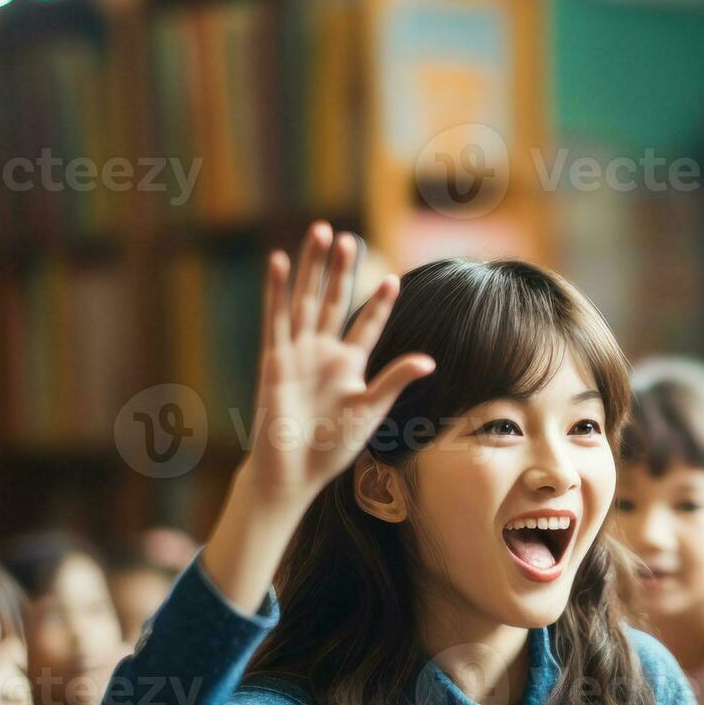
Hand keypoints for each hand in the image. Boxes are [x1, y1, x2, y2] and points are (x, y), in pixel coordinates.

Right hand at [243, 222, 433, 508]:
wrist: (294, 472)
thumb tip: (429, 360)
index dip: (379, 304)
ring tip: (321, 232)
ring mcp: (297, 352)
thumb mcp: (370, 410)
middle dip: (342, 270)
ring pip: (306, 299)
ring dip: (313, 266)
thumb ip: (394, 380)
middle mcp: (323, 352)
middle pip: (335, 301)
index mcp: (349, 365)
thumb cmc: (331, 446)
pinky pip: (276, 318)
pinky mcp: (273, 359)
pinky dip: (276, 290)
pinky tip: (279, 261)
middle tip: (349, 237)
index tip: (393, 279)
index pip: (367, 325)